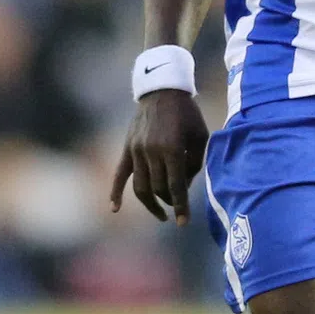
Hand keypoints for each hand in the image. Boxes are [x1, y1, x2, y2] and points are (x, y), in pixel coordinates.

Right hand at [110, 91, 209, 224]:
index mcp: (173, 149)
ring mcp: (137, 150)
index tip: (183, 223)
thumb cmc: (188, 114)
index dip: (180, 207)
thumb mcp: (200, 137)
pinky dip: (115, 192)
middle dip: (170, 201)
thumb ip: (194, 164)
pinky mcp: (127, 148)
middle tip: (178, 206)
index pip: (176, 187)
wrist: (162, 90)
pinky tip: (114, 209)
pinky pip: (119, 174)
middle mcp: (152, 152)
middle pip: (159, 188)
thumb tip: (183, 187)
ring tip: (161, 214)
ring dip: (150, 203)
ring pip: (141, 186)